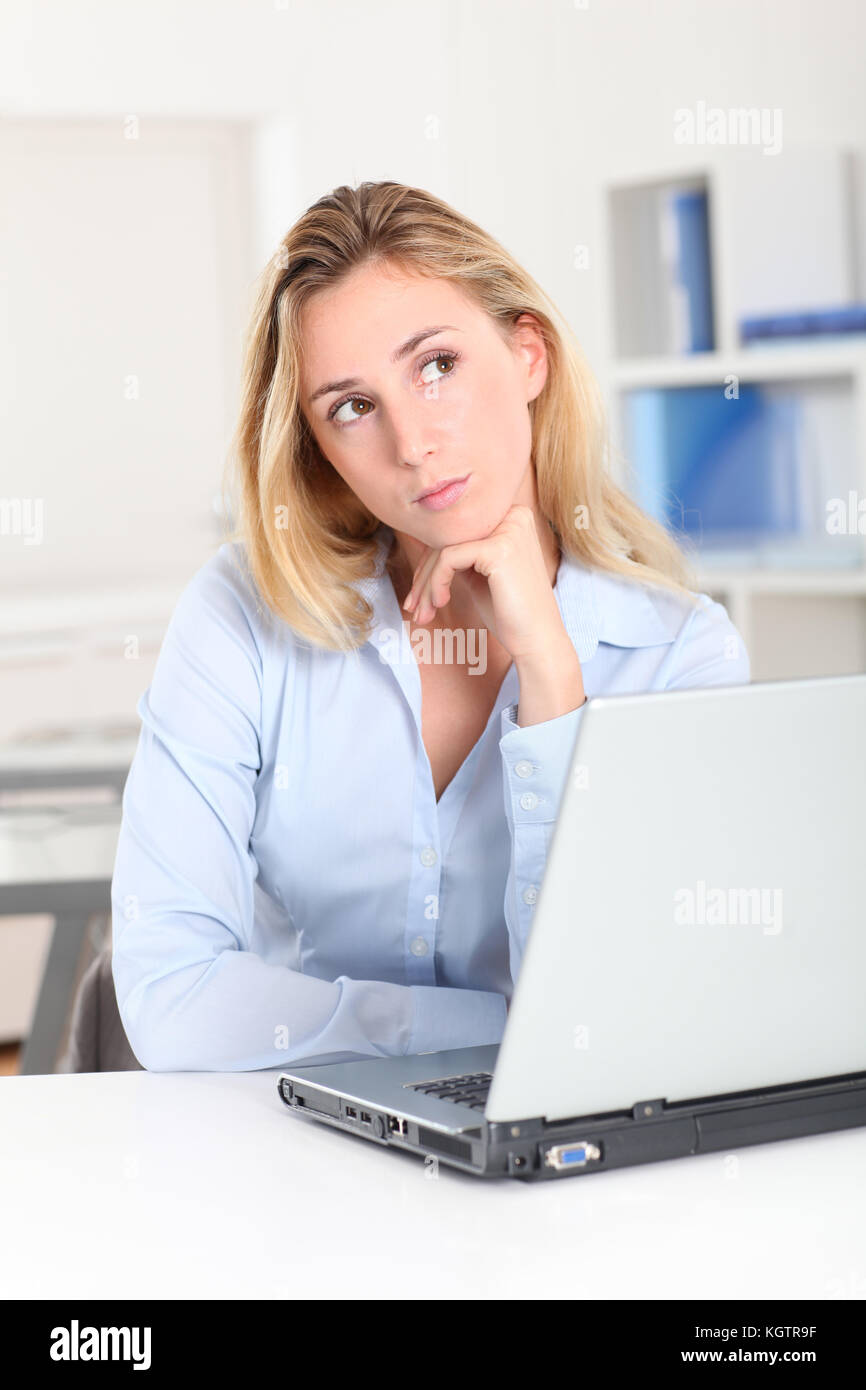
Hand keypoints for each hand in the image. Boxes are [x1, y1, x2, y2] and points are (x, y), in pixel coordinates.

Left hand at [401, 505, 585, 723]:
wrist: (538, 641)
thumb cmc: (510, 612)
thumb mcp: (479, 573)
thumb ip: (458, 552)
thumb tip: (420, 540)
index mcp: (511, 517)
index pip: (457, 530)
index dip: (430, 560)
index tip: (417, 591)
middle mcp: (513, 515)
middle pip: (448, 537)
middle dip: (423, 574)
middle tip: (413, 606)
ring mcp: (508, 530)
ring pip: (443, 548)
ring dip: (425, 584)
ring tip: (422, 613)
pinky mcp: (498, 548)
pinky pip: (447, 559)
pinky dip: (435, 584)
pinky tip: (440, 604)